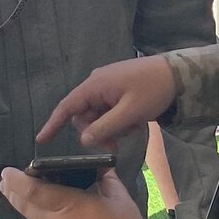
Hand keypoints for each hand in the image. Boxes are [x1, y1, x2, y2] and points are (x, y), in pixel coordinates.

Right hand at [37, 57, 177, 148]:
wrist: (178, 73)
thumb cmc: (153, 90)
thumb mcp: (130, 112)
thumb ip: (105, 127)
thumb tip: (83, 140)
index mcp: (95, 85)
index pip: (67, 106)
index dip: (53, 124)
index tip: (40, 140)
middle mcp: (96, 84)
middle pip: (84, 116)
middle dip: (96, 132)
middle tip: (115, 144)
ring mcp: (107, 86)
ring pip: (97, 116)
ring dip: (110, 127)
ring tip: (132, 128)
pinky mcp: (117, 90)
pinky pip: (108, 110)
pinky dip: (118, 120)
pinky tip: (134, 122)